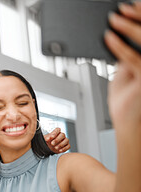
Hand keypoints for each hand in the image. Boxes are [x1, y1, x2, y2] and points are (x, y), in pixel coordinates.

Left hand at [44, 127, 70, 153]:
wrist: (49, 148)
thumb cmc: (48, 142)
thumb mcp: (46, 139)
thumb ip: (47, 138)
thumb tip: (47, 138)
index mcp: (56, 132)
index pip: (57, 129)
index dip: (55, 133)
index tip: (51, 137)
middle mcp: (62, 135)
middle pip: (62, 135)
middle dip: (57, 140)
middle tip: (52, 143)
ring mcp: (65, 140)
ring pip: (66, 140)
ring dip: (61, 144)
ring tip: (55, 148)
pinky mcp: (67, 145)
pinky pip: (68, 146)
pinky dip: (64, 148)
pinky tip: (59, 150)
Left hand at [105, 2, 140, 124]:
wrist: (127, 125)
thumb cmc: (127, 102)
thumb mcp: (126, 73)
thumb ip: (127, 56)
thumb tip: (118, 35)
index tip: (130, 6)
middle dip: (139, 16)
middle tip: (123, 8)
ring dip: (129, 27)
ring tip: (114, 19)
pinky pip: (133, 57)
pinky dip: (119, 45)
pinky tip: (109, 37)